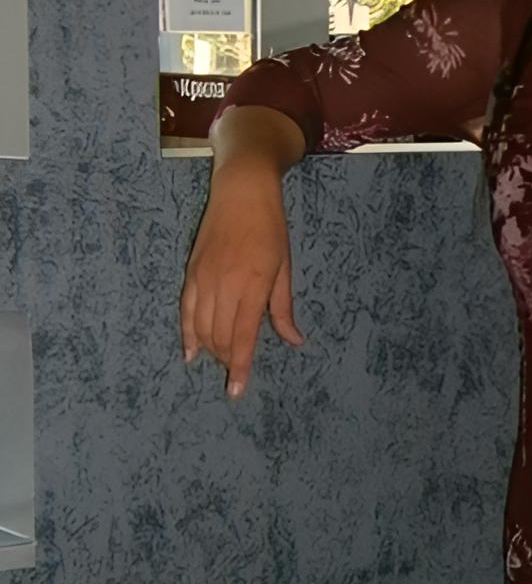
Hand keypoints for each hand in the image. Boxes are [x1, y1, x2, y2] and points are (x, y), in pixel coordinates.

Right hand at [179, 161, 303, 398]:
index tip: (237, 391)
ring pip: (202, 328)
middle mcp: (224, 286)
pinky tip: (191, 352)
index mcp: (252, 285)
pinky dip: (187, 334)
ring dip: (211, 349)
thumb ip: (282, 308)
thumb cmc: (271, 228)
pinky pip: (186, 311)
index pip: (243, 337)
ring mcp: (203, 279)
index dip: (240, 367)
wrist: (242, 192)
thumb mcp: (284, 268)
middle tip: (237, 371)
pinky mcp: (190, 273)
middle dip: (227, 360)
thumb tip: (294, 340)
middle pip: (220, 337)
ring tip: (221, 360)